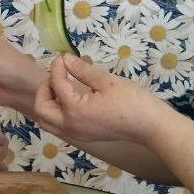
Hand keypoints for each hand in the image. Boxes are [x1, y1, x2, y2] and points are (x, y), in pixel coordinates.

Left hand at [32, 53, 168, 145]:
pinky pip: (60, 126)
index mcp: (74, 111)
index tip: (63, 57)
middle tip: (58, 76)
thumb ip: (82, 70)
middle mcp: (70, 126)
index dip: (57, 68)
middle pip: (42, 110)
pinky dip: (57, 112)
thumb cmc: (132, 101)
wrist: (151, 126)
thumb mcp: (106, 81)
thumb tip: (65, 59)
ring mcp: (77, 134)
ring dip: (49, 104)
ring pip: (48, 122)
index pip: (56, 85)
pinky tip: (70, 99)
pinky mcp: (84, 137)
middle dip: (44, 90)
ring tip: (62, 88)